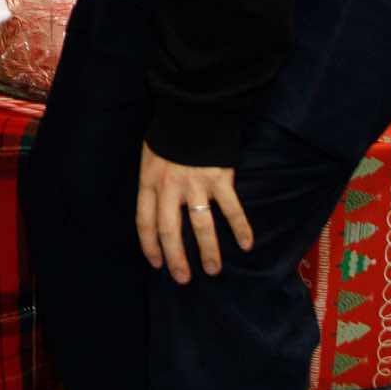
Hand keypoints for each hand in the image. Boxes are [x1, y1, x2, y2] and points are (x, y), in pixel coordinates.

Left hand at [137, 142, 253, 283]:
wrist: (191, 111)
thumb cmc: (169, 136)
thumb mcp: (150, 159)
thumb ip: (153, 184)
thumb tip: (157, 211)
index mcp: (149, 182)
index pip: (144, 221)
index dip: (149, 245)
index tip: (157, 264)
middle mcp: (170, 188)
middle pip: (170, 230)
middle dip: (176, 258)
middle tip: (183, 278)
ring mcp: (195, 185)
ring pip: (201, 226)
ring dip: (208, 251)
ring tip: (213, 269)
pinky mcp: (220, 179)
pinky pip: (232, 210)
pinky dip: (241, 228)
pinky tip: (247, 244)